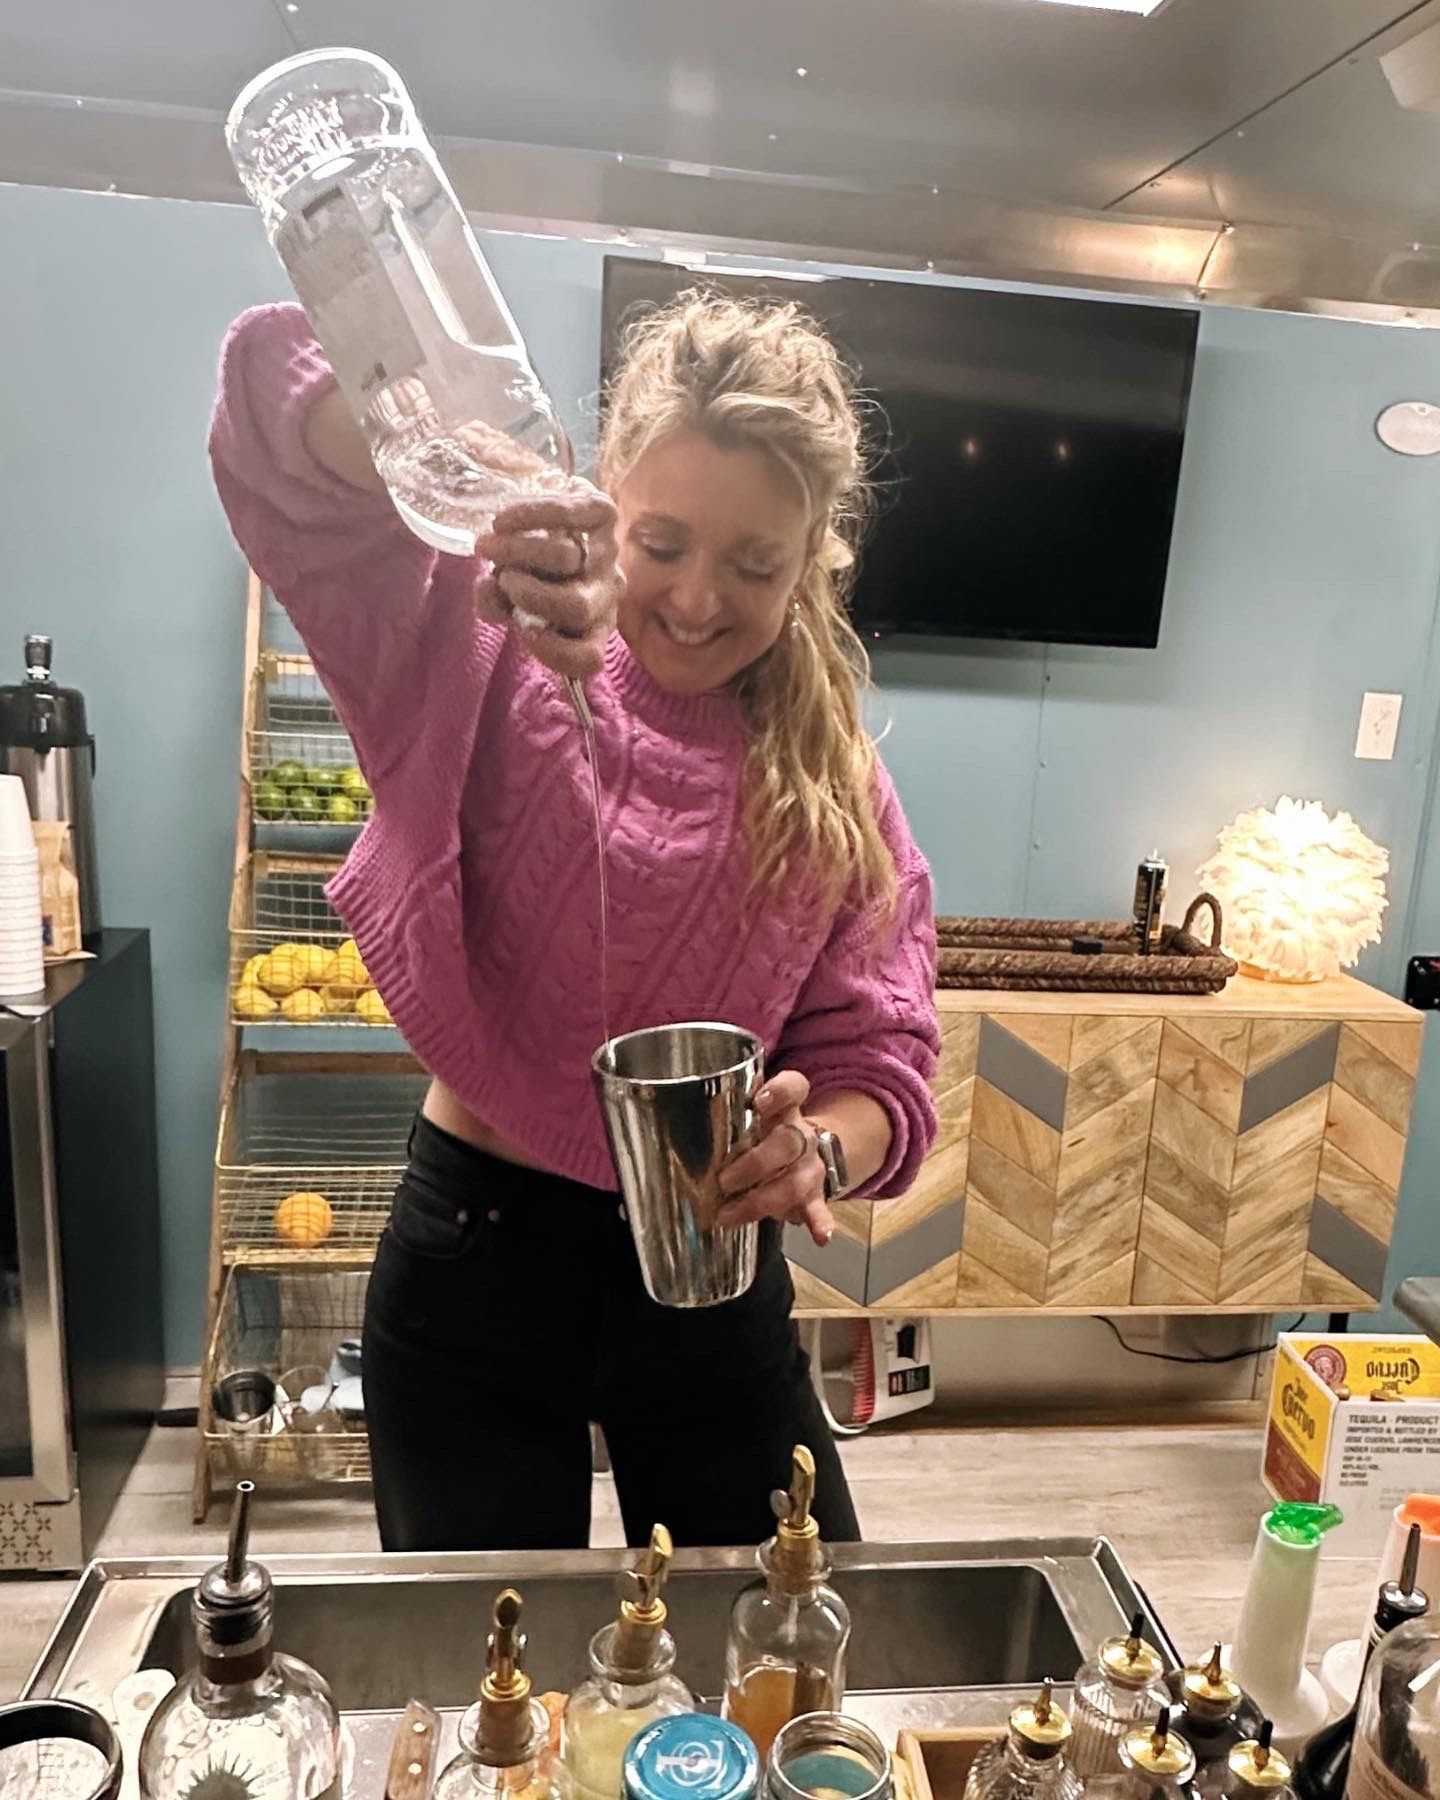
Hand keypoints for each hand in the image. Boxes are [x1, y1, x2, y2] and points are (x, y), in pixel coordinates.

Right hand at [475, 483, 621, 680]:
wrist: (539, 519)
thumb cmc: (525, 572)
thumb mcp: (506, 600)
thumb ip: (494, 604)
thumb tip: (488, 587)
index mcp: (589, 628)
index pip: (588, 658)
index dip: (553, 651)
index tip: (520, 630)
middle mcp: (605, 594)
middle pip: (577, 607)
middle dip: (529, 594)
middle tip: (502, 578)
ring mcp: (607, 553)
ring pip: (566, 558)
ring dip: (517, 552)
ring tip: (491, 546)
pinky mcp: (603, 513)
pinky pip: (570, 513)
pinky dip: (529, 516)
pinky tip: (501, 522)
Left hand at [717, 1070, 834, 1247]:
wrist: (800, 1154)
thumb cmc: (760, 1136)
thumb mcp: (744, 1120)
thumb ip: (719, 1124)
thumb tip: (662, 1140)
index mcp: (784, 1108)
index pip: (793, 1087)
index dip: (779, 1093)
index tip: (758, 1102)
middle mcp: (800, 1134)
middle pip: (788, 1141)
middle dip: (755, 1162)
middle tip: (724, 1180)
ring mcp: (809, 1165)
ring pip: (796, 1179)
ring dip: (763, 1200)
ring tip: (730, 1214)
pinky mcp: (814, 1194)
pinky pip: (819, 1208)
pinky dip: (820, 1222)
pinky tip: (820, 1235)